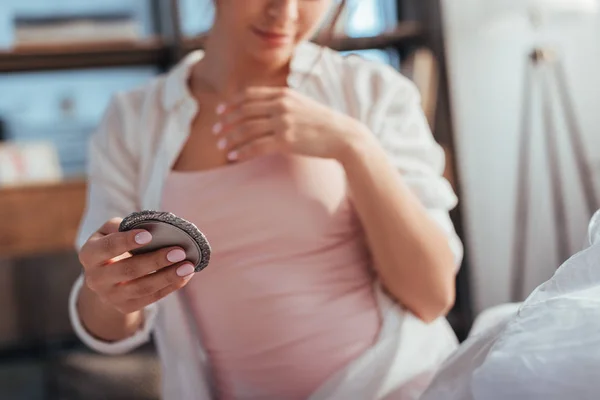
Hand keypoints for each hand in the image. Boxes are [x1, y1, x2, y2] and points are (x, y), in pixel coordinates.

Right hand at [78, 218, 195, 314]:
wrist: (105, 278)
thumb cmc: (113, 246)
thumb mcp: (109, 232)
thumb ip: (124, 226)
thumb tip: (151, 225)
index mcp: (89, 255)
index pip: (107, 248)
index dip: (127, 241)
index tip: (149, 235)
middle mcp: (95, 279)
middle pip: (128, 270)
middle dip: (156, 260)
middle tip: (179, 251)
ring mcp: (110, 296)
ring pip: (142, 288)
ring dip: (168, 276)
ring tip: (188, 265)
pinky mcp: (125, 307)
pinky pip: (151, 298)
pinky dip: (171, 286)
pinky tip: (185, 275)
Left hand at [212, 87, 369, 162]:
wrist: (343, 135)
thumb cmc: (322, 123)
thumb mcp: (301, 104)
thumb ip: (282, 103)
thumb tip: (263, 109)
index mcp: (283, 94)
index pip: (249, 96)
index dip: (231, 104)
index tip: (220, 112)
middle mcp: (281, 106)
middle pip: (244, 112)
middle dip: (225, 122)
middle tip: (215, 132)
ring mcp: (283, 123)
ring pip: (247, 130)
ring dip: (230, 138)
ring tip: (221, 147)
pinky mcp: (286, 140)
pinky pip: (256, 146)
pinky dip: (242, 152)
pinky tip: (233, 157)